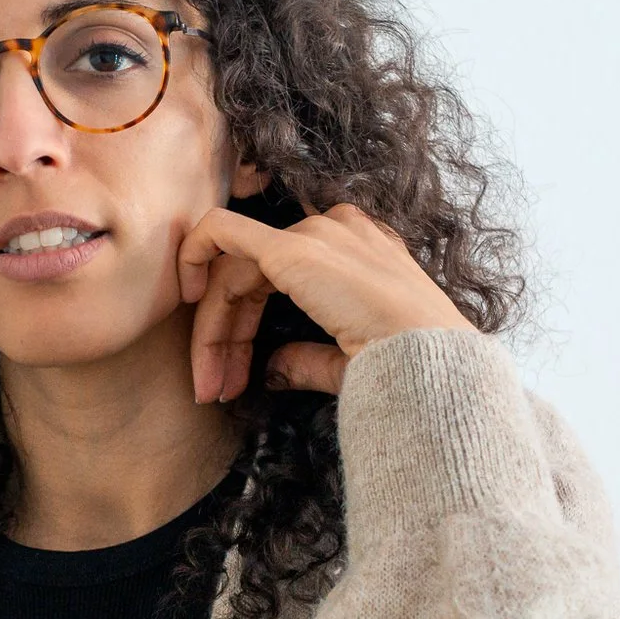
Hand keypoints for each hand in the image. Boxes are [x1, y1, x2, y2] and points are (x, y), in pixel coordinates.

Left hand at [176, 201, 475, 401]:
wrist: (433, 369)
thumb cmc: (408, 370)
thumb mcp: (350, 361)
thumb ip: (307, 359)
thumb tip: (270, 371)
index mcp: (361, 252)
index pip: (283, 274)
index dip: (248, 324)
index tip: (239, 376)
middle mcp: (340, 231)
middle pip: (254, 273)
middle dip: (226, 334)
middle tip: (214, 387)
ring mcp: (319, 234)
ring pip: (235, 269)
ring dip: (213, 328)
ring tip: (209, 384)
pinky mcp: (294, 248)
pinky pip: (221, 233)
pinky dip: (194, 258)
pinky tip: (186, 299)